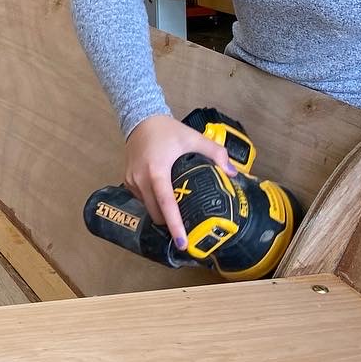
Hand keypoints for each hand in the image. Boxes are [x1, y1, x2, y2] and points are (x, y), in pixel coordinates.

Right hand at [124, 114, 236, 249]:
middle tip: (185, 231)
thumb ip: (215, 153)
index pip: (166, 203)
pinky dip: (152, 204)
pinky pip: (141, 199)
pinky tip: (162, 200)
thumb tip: (232, 173)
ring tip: (175, 216)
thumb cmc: (167, 130)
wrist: (141, 118)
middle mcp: (141, 178)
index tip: (182, 243)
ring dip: (160, 214)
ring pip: (147, 207)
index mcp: (157, 170)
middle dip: (169, 224)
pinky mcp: (128, 180)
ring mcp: (132, 180)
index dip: (175, 225)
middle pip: (156, 212)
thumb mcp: (192, 138)